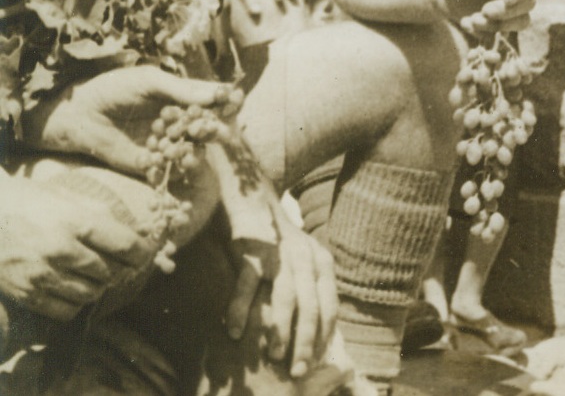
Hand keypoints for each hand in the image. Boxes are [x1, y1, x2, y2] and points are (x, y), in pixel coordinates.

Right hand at [0, 176, 151, 320]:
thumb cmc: (29, 201)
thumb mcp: (68, 197)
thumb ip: (105, 214)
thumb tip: (140, 232)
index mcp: (75, 221)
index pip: (125, 245)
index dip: (142, 253)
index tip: (145, 255)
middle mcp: (60, 249)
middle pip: (109, 272)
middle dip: (116, 268)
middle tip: (111, 261)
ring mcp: (41, 274)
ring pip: (91, 294)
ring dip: (96, 286)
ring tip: (89, 274)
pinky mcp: (26, 293)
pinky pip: (66, 311)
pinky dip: (75, 303)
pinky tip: (71, 288)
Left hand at [21, 65, 226, 174]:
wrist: (80, 114)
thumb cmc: (115, 88)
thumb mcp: (149, 82)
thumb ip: (181, 89)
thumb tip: (217, 94)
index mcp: (185, 98)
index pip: (215, 100)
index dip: (228, 102)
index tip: (233, 103)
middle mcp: (181, 121)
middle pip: (208, 127)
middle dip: (213, 130)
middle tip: (214, 132)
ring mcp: (169, 143)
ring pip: (193, 150)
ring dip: (195, 151)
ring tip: (191, 153)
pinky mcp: (153, 162)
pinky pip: (170, 167)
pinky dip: (172, 166)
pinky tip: (169, 162)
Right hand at [225, 205, 337, 379]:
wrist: (250, 194)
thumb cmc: (273, 238)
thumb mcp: (298, 258)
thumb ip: (305, 286)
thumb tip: (307, 329)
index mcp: (321, 262)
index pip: (329, 304)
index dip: (324, 335)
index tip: (317, 362)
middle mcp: (306, 257)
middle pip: (310, 306)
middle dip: (306, 341)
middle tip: (299, 370)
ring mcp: (280, 253)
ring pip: (285, 297)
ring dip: (279, 329)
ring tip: (273, 356)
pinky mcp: (253, 249)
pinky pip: (249, 283)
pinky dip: (242, 309)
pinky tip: (235, 331)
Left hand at [432, 0, 535, 35]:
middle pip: (528, 3)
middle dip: (507, 11)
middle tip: (485, 11)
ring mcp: (507, 6)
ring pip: (520, 22)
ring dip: (498, 25)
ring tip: (473, 20)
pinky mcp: (497, 23)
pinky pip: (500, 34)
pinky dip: (484, 33)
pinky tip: (465, 22)